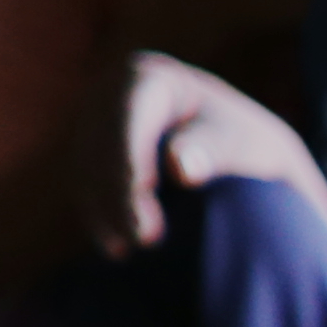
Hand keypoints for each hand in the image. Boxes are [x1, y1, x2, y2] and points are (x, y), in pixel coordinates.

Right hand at [79, 52, 325, 255]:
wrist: (232, 155)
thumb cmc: (243, 146)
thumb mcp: (242, 144)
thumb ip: (214, 149)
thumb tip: (180, 165)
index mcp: (150, 78)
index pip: (127, 110)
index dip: (128, 153)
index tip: (144, 195)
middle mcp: (111, 93)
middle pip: (99, 139)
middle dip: (116, 189)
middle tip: (145, 237)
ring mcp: (94, 123)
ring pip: (85, 164)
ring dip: (105, 207)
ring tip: (131, 248)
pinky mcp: (89, 154)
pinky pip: (83, 184)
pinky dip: (98, 214)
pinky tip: (116, 247)